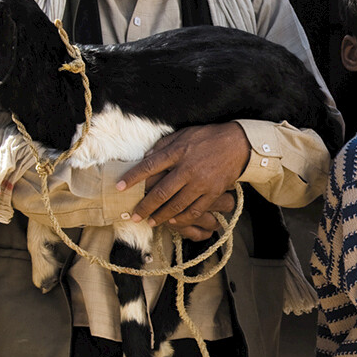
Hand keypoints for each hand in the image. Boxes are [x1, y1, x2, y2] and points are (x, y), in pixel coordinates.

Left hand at [116, 124, 249, 233]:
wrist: (238, 144)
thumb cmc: (208, 137)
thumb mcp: (184, 134)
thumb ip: (163, 145)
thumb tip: (146, 156)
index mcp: (178, 152)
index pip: (149, 166)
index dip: (132, 177)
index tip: (119, 188)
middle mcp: (188, 168)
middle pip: (161, 192)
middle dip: (144, 206)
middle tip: (133, 216)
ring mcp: (201, 183)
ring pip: (176, 205)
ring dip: (160, 216)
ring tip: (150, 222)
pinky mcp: (213, 192)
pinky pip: (195, 210)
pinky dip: (182, 218)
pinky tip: (172, 221)